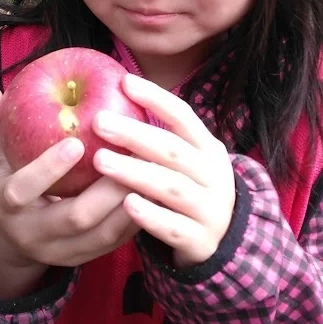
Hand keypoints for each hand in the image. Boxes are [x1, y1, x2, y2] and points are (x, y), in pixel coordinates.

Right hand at [0, 82, 139, 271]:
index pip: (22, 190)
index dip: (48, 168)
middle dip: (105, 187)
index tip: (76, 141)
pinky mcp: (88, 259)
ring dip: (129, 203)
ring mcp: (64, 253)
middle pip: (74, 218)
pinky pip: (117, 243)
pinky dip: (138, 217)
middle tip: (130, 154)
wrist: (17, 240)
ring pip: (103, 236)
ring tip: (150, 170)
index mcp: (8, 207)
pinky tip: (157, 190)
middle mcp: (34, 235)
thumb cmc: (12, 182)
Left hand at [92, 74, 235, 267]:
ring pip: (171, 187)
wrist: (224, 241)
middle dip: (134, 134)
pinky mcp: (201, 241)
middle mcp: (213, 175)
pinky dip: (151, 215)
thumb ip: (160, 138)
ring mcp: (210, 209)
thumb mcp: (187, 161)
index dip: (155, 98)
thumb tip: (117, 95)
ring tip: (100, 161)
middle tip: (98, 122)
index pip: (184, 116)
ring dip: (135, 172)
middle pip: (172, 150)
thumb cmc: (190, 190)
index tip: (124, 82)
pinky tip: (127, 203)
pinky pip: (174, 227)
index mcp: (208, 148)